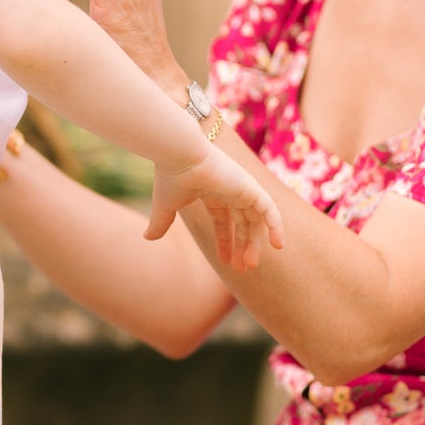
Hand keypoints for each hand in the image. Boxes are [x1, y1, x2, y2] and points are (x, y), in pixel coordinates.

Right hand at [147, 143, 283, 270]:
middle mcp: (229, 190)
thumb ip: (160, 223)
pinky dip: (276, 225)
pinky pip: (270, 209)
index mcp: (211, 193)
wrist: (179, 156)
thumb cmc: (170, 177)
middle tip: (243, 268)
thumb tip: (146, 238)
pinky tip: (278, 245)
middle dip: (243, 245)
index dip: (225, 241)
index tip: (225, 262)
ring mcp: (241, 188)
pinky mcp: (250, 187)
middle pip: (242, 222)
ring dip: (256, 242)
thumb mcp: (164, 207)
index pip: (223, 220)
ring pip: (256, 219)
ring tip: (251, 264)